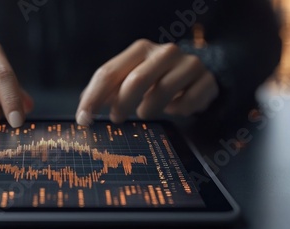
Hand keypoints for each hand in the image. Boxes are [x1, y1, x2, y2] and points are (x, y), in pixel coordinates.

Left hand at [76, 39, 218, 124]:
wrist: (197, 75)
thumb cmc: (155, 79)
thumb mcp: (129, 79)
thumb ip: (107, 92)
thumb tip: (83, 112)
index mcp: (140, 49)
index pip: (109, 72)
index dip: (93, 97)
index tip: (83, 119)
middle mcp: (165, 52)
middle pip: (135, 80)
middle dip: (121, 105)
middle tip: (116, 119)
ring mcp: (188, 64)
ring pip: (162, 91)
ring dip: (149, 109)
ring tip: (144, 113)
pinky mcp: (206, 80)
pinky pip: (188, 102)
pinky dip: (178, 111)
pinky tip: (175, 109)